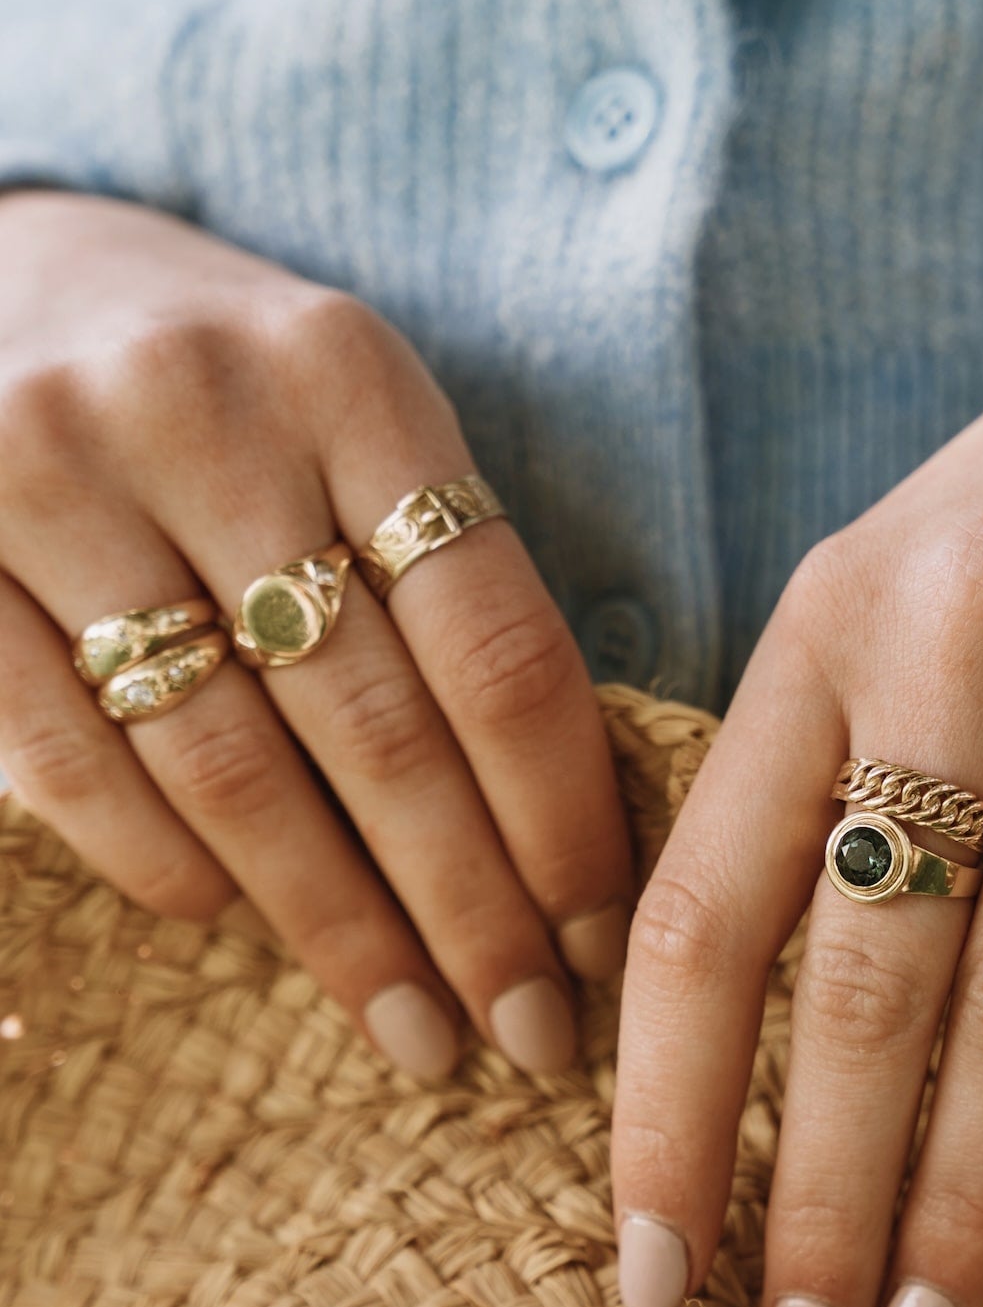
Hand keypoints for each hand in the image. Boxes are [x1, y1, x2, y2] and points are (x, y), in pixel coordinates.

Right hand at [0, 192, 632, 1074]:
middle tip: (530, 1033)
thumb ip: (443, 586)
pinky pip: (69, 761)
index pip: (496, 646)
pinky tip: (236, 927)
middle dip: (469, 910)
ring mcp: (52, 476)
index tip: (600, 938)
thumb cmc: (237, 390)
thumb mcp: (360, 427)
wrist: (16, 274)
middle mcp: (202, 413)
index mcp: (351, 378)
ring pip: (229, 767)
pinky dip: (163, 864)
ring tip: (415, 1030)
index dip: (562, 817)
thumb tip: (553, 840)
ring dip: (335, 927)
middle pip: (377, 728)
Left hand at [611, 163, 982, 1306]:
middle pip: (857, 986)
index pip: (703, 908)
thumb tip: (759, 1028)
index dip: (657, 1112)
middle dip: (812, 1204)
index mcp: (832, 613)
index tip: (644, 1272)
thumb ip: (834, 762)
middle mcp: (960, 641)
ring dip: (957, 1201)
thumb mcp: (915, 577)